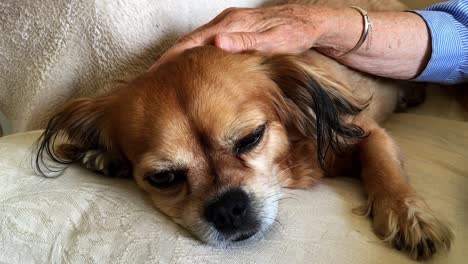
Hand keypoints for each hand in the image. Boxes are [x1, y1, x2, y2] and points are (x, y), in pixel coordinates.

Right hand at [150, 4, 334, 69]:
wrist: (309, 22)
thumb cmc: (294, 33)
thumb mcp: (274, 39)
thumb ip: (246, 42)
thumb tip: (217, 44)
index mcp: (230, 25)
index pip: (191, 43)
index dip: (171, 59)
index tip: (154, 74)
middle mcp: (225, 23)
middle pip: (188, 43)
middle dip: (167, 61)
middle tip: (150, 82)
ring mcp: (228, 26)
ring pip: (195, 44)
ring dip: (177, 60)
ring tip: (163, 79)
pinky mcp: (232, 32)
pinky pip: (205, 45)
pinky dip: (192, 57)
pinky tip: (189, 69)